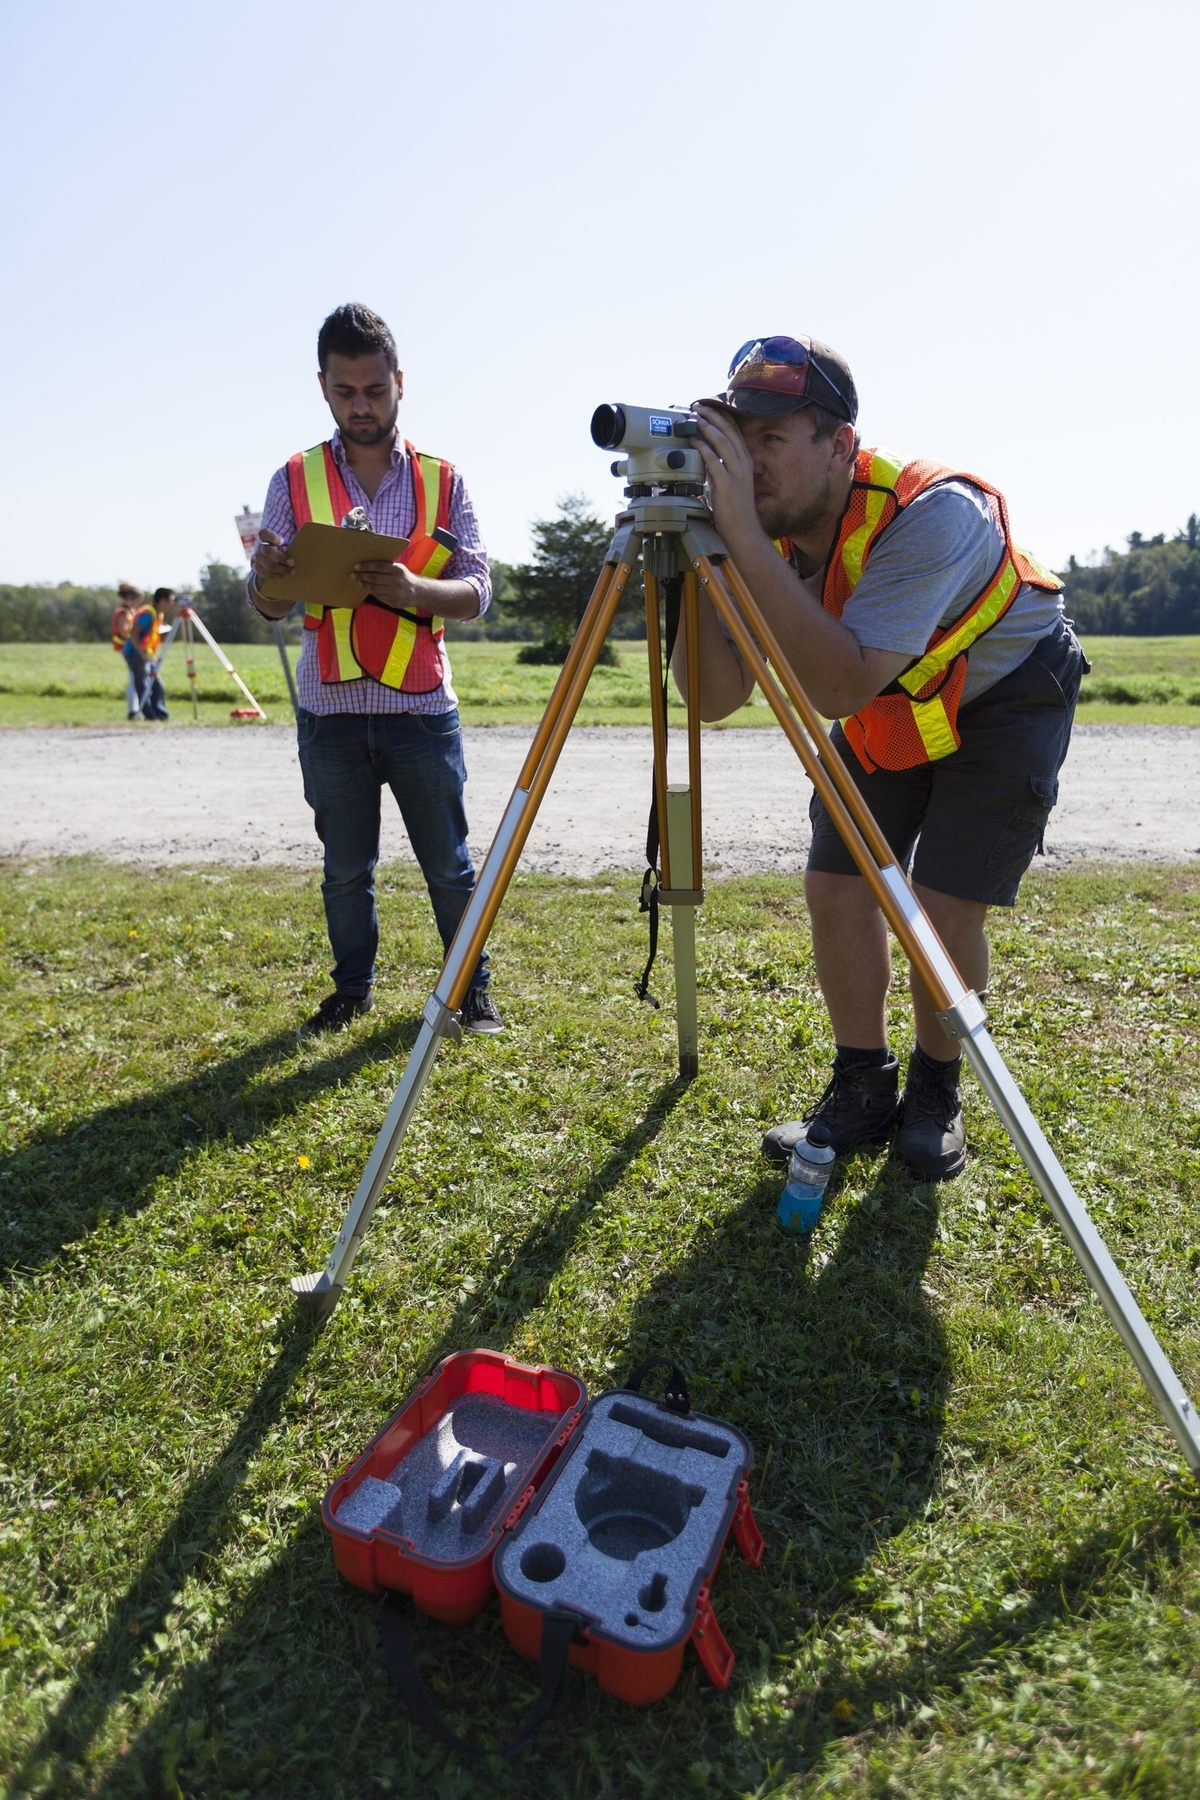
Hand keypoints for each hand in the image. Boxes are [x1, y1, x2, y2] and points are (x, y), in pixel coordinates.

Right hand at [253, 528, 293, 587]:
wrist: (270, 564)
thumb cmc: (282, 552)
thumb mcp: (285, 546)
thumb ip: (291, 545)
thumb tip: (308, 545)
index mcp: (266, 539)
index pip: (264, 533)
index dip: (271, 537)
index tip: (282, 541)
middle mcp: (260, 548)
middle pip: (267, 551)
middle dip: (281, 558)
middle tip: (293, 563)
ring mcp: (258, 559)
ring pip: (269, 565)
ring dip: (282, 569)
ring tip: (292, 571)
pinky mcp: (258, 570)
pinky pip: (267, 574)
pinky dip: (277, 576)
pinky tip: (285, 575)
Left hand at [352, 559, 419, 609]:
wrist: (417, 592)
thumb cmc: (404, 577)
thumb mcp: (399, 568)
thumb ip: (386, 566)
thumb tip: (368, 564)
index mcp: (397, 570)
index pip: (378, 567)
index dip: (366, 566)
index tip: (356, 566)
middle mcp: (396, 581)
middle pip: (374, 578)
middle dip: (362, 576)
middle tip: (353, 574)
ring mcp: (394, 593)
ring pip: (374, 589)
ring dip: (365, 585)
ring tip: (359, 581)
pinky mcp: (393, 602)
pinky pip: (378, 596)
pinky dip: (372, 592)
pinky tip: (368, 588)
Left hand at [692, 402, 762, 550]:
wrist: (743, 531)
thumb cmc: (734, 511)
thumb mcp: (727, 485)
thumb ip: (717, 472)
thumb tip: (703, 464)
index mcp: (745, 463)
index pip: (735, 432)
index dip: (722, 418)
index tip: (709, 408)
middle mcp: (743, 464)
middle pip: (730, 431)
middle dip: (714, 416)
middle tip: (699, 406)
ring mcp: (736, 474)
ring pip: (723, 442)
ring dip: (708, 427)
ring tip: (696, 418)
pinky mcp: (726, 484)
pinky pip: (714, 461)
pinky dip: (703, 448)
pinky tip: (694, 441)